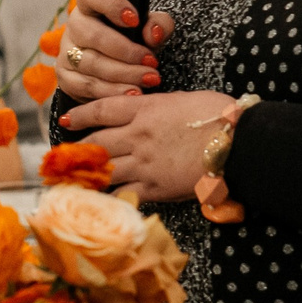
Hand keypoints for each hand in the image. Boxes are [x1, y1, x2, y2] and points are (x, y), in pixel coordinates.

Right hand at [56, 0, 174, 100]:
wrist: (117, 67)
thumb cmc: (133, 39)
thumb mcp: (150, 27)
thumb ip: (158, 24)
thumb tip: (153, 34)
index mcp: (91, 4)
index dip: (111, 4)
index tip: (134, 20)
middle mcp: (75, 25)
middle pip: (92, 35)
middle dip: (125, 51)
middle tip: (151, 61)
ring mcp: (66, 52)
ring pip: (91, 64)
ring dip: (123, 74)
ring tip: (148, 79)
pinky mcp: (65, 77)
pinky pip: (86, 86)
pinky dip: (111, 92)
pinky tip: (131, 92)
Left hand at [60, 88, 236, 204]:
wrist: (238, 142)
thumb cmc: (219, 115)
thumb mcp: (183, 100)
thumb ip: (158, 107)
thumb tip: (148, 111)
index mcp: (144, 109)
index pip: (101, 109)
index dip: (81, 115)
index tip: (67, 120)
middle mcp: (137, 136)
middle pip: (96, 143)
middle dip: (77, 151)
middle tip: (63, 158)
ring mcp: (144, 163)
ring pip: (104, 171)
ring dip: (87, 177)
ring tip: (73, 182)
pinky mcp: (155, 187)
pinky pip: (123, 195)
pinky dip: (109, 198)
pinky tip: (100, 202)